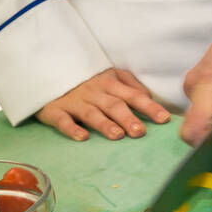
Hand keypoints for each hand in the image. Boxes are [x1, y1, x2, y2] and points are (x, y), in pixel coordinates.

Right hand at [35, 68, 170, 142]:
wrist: (48, 74)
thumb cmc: (86, 80)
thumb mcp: (110, 75)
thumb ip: (130, 85)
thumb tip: (148, 97)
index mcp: (109, 83)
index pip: (133, 95)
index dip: (149, 106)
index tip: (164, 118)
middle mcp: (94, 92)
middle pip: (114, 105)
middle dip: (128, 118)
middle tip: (140, 132)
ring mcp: (75, 102)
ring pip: (92, 114)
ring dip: (105, 124)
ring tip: (118, 136)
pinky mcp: (55, 111)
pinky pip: (64, 120)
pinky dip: (72, 129)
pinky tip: (82, 137)